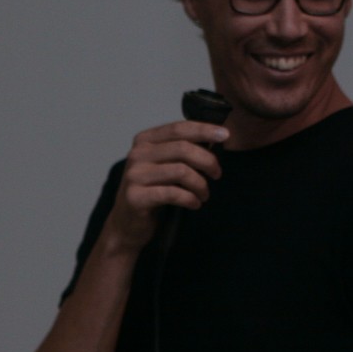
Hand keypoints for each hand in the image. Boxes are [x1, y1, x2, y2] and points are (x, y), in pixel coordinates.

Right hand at [105, 120, 229, 251]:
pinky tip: (194, 203)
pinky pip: (173, 193)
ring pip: (181, 171)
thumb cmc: (152, 191)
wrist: (127, 223)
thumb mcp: (165, 164)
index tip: (225, 135)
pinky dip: (190, 198)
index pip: (179, 128)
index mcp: (145, 140)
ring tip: (204, 194)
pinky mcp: (136, 197)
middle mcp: (138, 154)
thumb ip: (182, 150)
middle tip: (217, 174)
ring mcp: (135, 175)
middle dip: (207, 161)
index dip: (204, 130)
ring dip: (200, 184)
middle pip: (183, 148)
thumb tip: (214, 139)